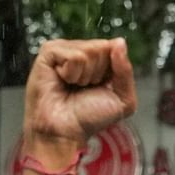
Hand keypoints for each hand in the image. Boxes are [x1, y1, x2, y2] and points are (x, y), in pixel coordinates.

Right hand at [22, 38, 138, 152]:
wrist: (65, 132)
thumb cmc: (88, 118)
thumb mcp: (122, 99)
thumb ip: (126, 70)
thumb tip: (119, 42)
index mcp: (96, 60)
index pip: (115, 48)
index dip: (112, 71)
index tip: (99, 87)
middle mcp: (79, 52)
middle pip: (102, 47)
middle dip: (97, 73)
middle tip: (82, 88)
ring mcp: (63, 50)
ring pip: (89, 50)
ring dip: (84, 76)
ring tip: (72, 87)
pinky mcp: (48, 53)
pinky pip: (74, 56)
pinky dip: (71, 73)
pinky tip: (61, 81)